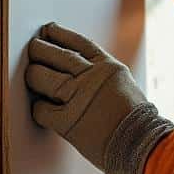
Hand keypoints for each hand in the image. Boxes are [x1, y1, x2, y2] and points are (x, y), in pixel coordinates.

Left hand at [25, 22, 173, 173]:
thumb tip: (82, 69)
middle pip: (58, 55)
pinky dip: (37, 107)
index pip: (79, 43)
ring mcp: (78, 98)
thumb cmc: (137, 120)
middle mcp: (91, 77)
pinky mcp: (67, 121)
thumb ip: (103, 75)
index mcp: (108, 67)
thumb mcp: (124, 85)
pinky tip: (39, 106)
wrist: (142, 144)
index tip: (49, 29)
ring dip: (33, 73)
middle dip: (41, 49)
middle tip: (34, 47)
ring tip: (30, 72)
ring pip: (43, 77)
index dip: (61, 34)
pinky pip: (41, 109)